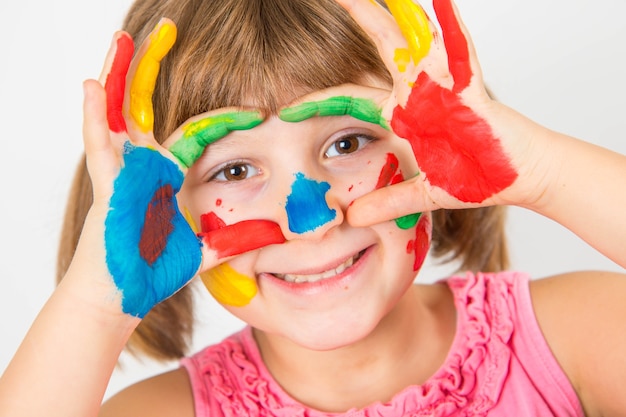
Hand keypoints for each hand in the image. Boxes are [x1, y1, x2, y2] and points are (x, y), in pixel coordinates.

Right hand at [79, 19, 283, 317]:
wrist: (122, 296)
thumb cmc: (155, 269)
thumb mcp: (207, 248)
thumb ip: (237, 239)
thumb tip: (276, 237)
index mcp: (168, 174)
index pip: (196, 130)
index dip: (224, 116)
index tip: (258, 109)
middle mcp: (144, 164)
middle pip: (146, 103)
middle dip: (151, 65)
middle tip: (164, 29)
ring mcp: (124, 171)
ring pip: (118, 112)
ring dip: (120, 74)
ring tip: (124, 39)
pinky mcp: (107, 186)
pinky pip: (99, 145)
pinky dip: (95, 115)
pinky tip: (94, 85)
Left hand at [337, 0, 535, 225]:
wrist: (519, 177)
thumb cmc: (477, 177)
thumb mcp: (421, 193)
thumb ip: (387, 201)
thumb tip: (352, 218)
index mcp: (402, 113)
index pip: (351, 98)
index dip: (319, 100)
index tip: (287, 109)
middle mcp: (418, 91)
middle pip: (380, 45)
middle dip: (358, 16)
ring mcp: (443, 85)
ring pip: (414, 38)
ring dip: (395, 11)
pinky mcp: (470, 90)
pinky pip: (460, 53)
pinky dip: (452, 27)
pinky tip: (441, 1)